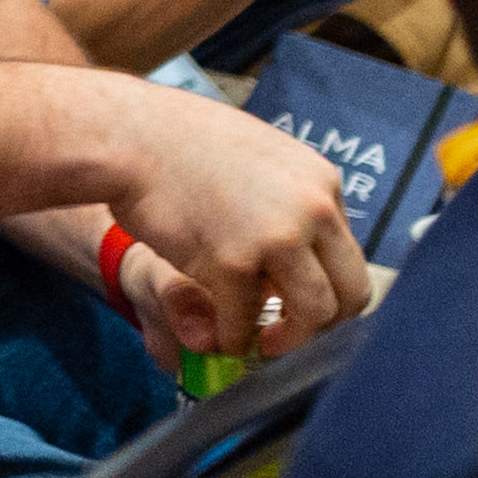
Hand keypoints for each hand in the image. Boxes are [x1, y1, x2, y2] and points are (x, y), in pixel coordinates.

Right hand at [102, 97, 367, 365]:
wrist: (127, 133)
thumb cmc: (180, 139)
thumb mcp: (259, 154)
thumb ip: (288, 198)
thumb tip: (304, 245)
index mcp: (322, 182)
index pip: (350, 258)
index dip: (325, 289)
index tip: (298, 302)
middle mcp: (312, 210)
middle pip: (350, 294)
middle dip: (321, 325)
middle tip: (287, 332)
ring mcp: (276, 237)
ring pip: (312, 315)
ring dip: (286, 340)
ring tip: (258, 343)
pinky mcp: (232, 264)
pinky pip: (245, 323)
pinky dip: (231, 337)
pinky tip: (216, 332)